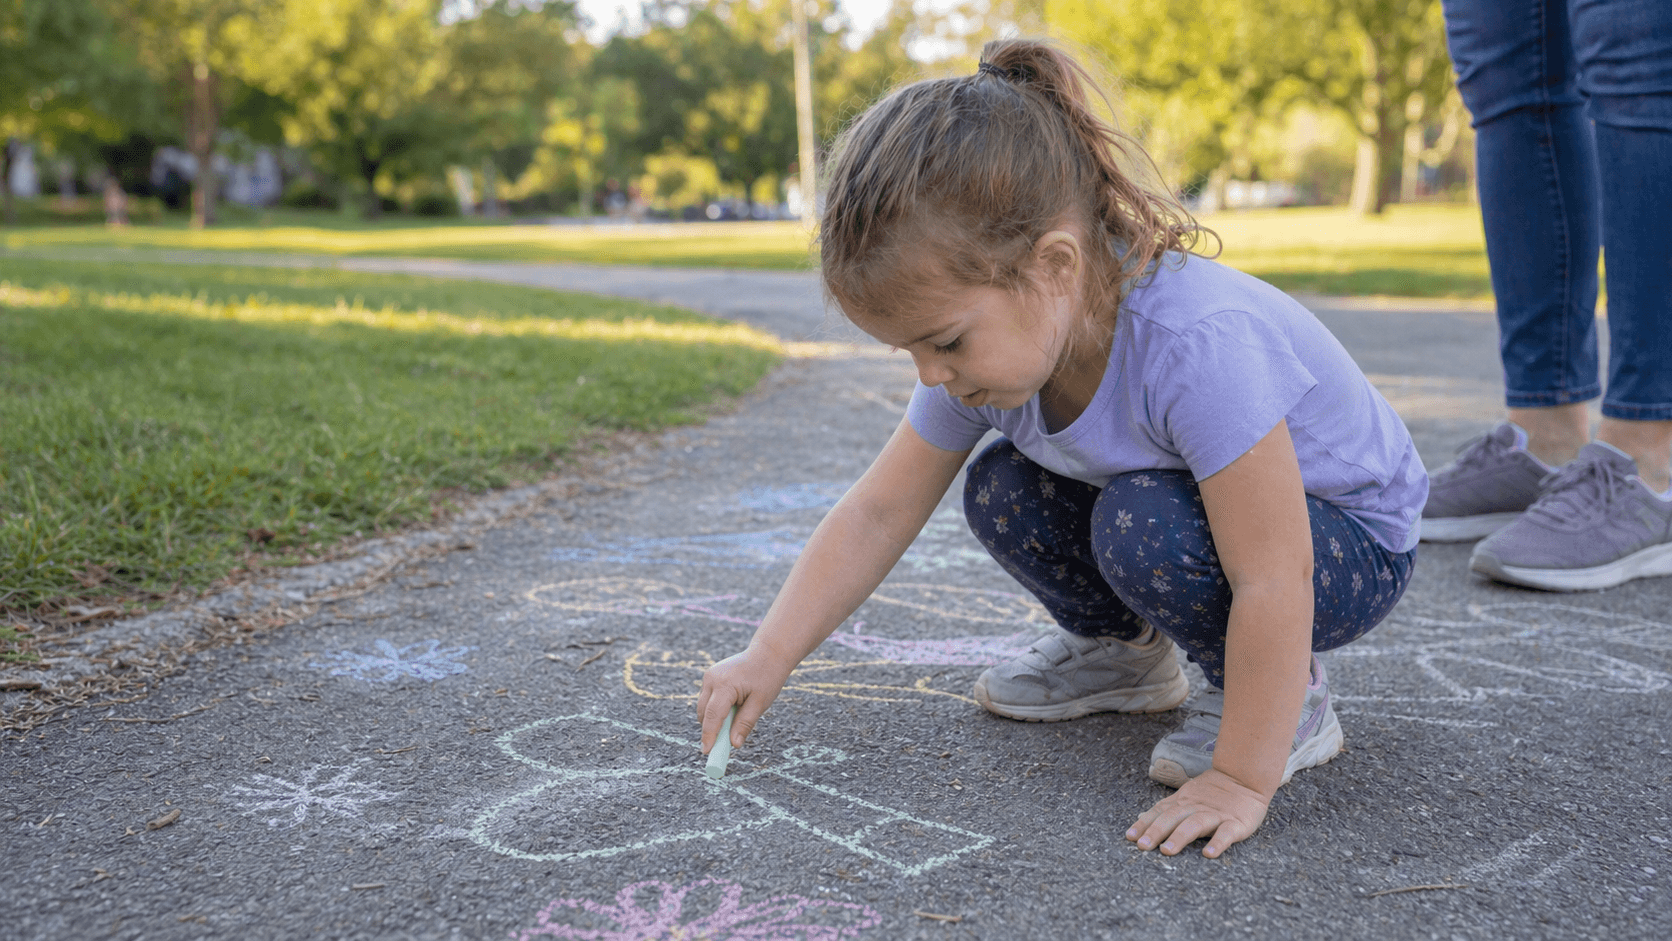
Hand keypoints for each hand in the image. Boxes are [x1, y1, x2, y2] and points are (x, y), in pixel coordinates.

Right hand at [696, 647, 795, 754]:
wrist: (769, 653)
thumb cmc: (768, 677)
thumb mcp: (760, 703)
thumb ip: (745, 724)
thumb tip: (734, 745)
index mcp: (725, 685)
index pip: (713, 715)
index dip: (709, 735)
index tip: (707, 752)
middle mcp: (712, 679)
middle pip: (704, 713)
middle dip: (710, 729)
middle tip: (722, 744)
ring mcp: (709, 676)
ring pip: (704, 707)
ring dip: (713, 718)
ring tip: (735, 717)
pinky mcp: (710, 676)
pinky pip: (708, 699)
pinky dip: (716, 709)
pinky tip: (733, 707)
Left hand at [1125, 769, 1270, 858]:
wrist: (1244, 776)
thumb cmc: (1212, 792)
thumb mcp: (1186, 796)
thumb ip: (1165, 809)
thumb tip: (1140, 819)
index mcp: (1183, 802)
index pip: (1160, 812)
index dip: (1145, 824)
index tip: (1130, 837)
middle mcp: (1196, 808)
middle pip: (1173, 818)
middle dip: (1156, 831)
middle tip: (1142, 846)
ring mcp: (1216, 815)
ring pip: (1195, 824)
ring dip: (1180, 837)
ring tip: (1167, 850)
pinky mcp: (1236, 823)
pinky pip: (1226, 833)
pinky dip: (1218, 843)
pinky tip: (1209, 854)